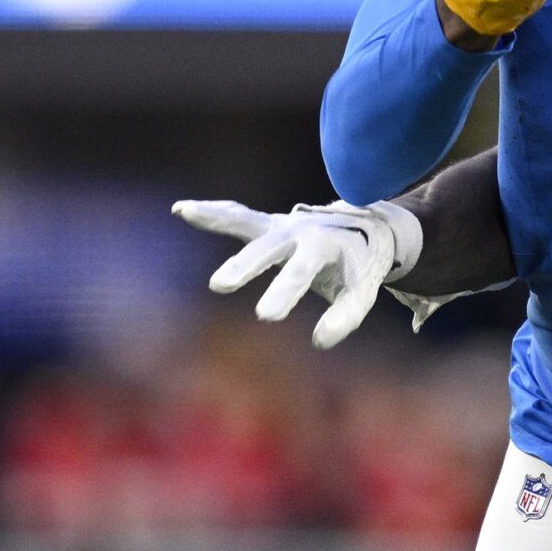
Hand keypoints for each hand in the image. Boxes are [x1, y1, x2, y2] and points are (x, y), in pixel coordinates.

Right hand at [172, 199, 420, 348]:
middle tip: (220, 284)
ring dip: (217, 220)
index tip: (278, 321)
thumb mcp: (361, 291)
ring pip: (248, 224)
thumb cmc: (361, 266)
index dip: (286, 292)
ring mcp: (282, 226)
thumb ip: (345, 317)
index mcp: (327, 247)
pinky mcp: (268, 225)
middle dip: (247, 265)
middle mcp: (301, 232)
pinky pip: (238, 217)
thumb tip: (318, 341)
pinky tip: (183, 209)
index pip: (304, 274)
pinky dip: (213, 213)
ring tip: (187, 212)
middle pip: (270, 249)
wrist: (368, 227)